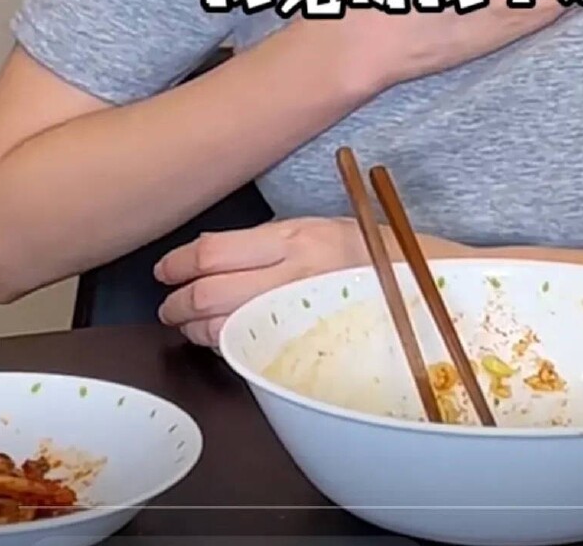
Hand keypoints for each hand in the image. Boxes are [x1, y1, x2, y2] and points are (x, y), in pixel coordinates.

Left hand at [153, 218, 372, 347]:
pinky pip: (249, 353)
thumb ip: (268, 242)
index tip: (165, 269)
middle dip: (177, 303)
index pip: (214, 252)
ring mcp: (299, 317)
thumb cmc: (367, 254)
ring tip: (190, 323)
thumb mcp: (318, 228)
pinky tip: (224, 339)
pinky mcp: (305, 349)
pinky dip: (226, 347)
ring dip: (196, 330)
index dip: (179, 263)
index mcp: (294, 239)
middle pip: (209, 294)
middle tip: (169, 303)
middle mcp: (293, 277)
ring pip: (222, 330)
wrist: (417, 286)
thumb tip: (213, 256)